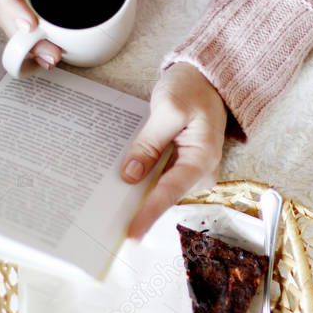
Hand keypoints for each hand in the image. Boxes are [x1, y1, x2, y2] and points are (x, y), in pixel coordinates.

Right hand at [0, 0, 162, 69]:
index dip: (12, 1)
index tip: (29, 25)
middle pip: (7, 2)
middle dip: (22, 35)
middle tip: (51, 56)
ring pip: (14, 11)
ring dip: (27, 40)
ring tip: (51, 61)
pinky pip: (27, 9)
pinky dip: (34, 32)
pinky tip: (48, 51)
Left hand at [122, 62, 227, 238]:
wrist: (207, 79)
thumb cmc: (192, 89)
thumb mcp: (168, 109)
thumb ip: (149, 143)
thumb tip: (130, 175)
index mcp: (202, 159)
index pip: (171, 192)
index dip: (149, 213)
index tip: (131, 233)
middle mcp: (201, 172)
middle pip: (164, 196)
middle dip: (138, 206)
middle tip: (105, 216)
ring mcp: (192, 171)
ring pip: (160, 190)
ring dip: (137, 194)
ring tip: (107, 202)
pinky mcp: (183, 166)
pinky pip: (160, 179)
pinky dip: (143, 180)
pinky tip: (122, 182)